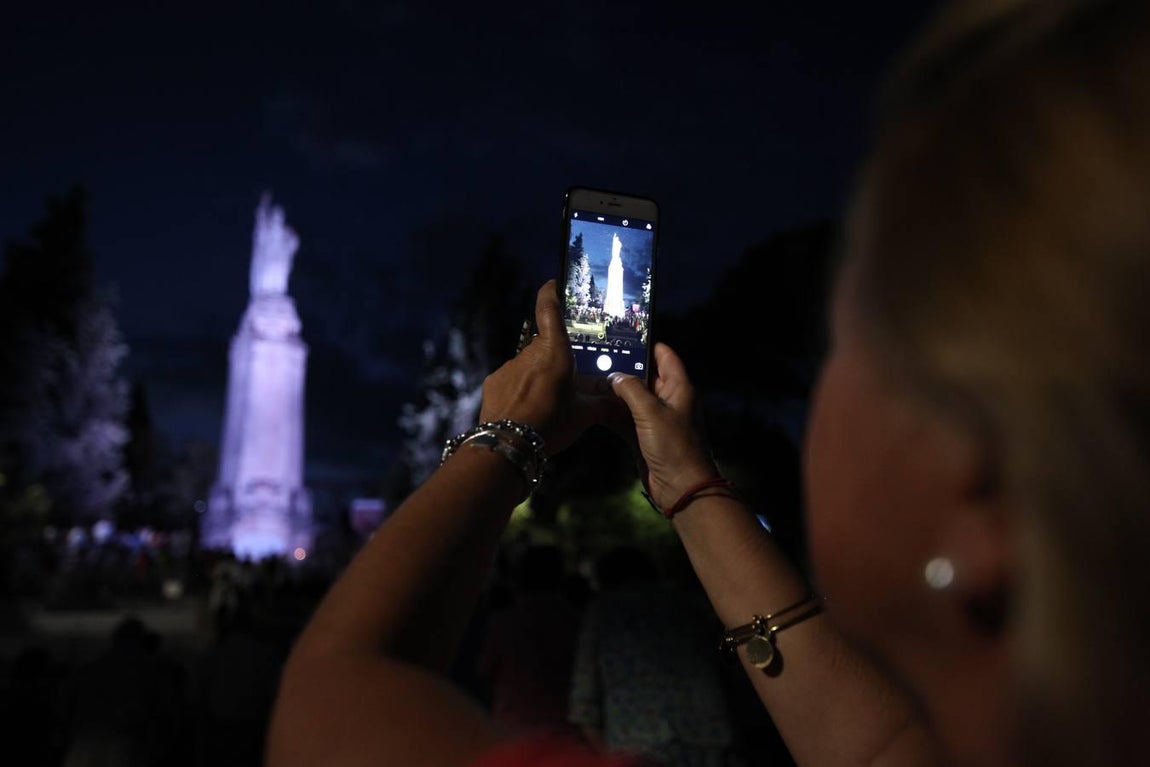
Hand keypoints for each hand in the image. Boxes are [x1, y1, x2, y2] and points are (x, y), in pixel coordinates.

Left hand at [478, 279, 603, 455]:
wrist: (507, 443)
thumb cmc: (551, 423)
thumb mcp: (584, 416)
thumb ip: (604, 405)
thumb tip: (623, 403)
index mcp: (554, 352)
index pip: (549, 310)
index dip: (551, 293)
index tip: (553, 284)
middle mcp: (530, 353)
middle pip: (545, 345)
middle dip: (556, 358)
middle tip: (568, 379)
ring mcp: (509, 366)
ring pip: (529, 364)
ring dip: (539, 377)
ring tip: (547, 403)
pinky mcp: (494, 382)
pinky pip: (512, 380)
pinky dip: (521, 390)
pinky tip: (527, 411)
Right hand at [607, 342, 719, 508]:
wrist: (681, 488)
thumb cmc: (674, 447)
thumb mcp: (651, 413)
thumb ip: (631, 390)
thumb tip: (615, 376)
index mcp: (678, 388)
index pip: (665, 356)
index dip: (647, 343)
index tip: (624, 335)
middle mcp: (668, 400)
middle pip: (644, 376)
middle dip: (623, 368)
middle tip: (597, 356)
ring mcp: (655, 420)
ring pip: (631, 398)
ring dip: (614, 392)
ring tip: (589, 378)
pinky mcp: (644, 437)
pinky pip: (625, 419)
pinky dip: (611, 413)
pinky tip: (593, 406)